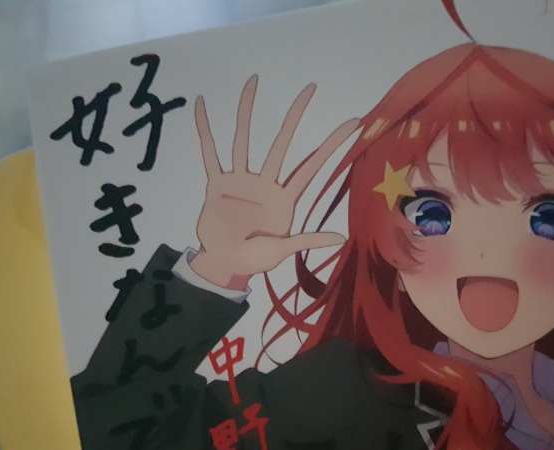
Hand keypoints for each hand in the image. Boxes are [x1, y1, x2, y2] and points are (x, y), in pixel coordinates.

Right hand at [190, 76, 358, 289]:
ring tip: (253, 82)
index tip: (352, 124)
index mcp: (284, 198)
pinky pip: (210, 152)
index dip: (332, 145)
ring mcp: (240, 180)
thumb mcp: (283, 250)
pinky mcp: (217, 183)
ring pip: (244, 139)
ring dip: (247, 111)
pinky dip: (204, 129)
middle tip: (310, 88)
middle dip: (295, 116)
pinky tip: (201, 105)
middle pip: (282, 143)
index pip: (312, 166)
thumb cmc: (254, 260)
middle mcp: (264, 182)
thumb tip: (341, 239)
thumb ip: (308, 241)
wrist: (223, 264)